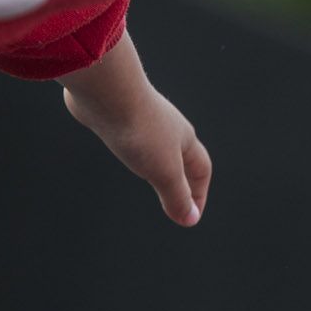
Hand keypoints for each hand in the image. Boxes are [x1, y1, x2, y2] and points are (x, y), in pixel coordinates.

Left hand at [58, 33, 211, 226]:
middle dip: (181, 178)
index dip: (199, 194)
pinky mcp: (119, 113)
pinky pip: (133, 133)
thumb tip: (190, 219)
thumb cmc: (140, 130)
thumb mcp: (163, 171)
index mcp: (186, 139)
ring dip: (157, 162)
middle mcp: (169, 127)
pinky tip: (122, 147)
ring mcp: (144, 118)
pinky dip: (134, 147)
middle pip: (182, 156)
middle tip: (174, 199)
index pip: (202, 171)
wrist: (108, 90)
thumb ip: (176, 196)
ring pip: (157, 143)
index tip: (190, 214)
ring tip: (148, 175)